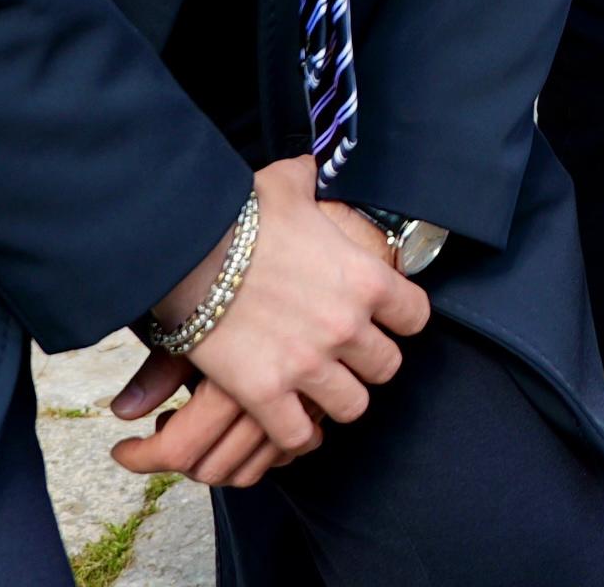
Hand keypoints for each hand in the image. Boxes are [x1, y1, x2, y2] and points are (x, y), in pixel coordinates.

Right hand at [117, 157, 423, 480]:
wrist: (187, 251)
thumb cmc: (241, 215)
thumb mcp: (288, 186)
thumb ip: (310, 181)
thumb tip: (309, 167)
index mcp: (366, 279)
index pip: (416, 317)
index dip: (398, 321)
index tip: (380, 321)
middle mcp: (347, 326)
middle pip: (387, 368)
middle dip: (367, 364)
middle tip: (345, 358)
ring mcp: (308, 364)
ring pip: (352, 407)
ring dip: (336, 400)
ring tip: (319, 391)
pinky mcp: (266, 394)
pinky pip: (298, 435)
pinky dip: (296, 435)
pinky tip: (290, 423)